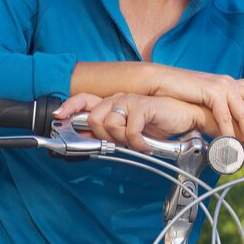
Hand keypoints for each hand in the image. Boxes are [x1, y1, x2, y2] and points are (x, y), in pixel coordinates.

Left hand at [56, 92, 206, 152]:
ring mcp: (130, 100)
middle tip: (121, 142)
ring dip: (122, 139)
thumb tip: (90, 141)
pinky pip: (129, 130)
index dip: (70, 107)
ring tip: (136, 141)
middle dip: (104, 136)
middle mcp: (118, 98)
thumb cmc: (158, 124)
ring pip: (109, 124)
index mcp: (112, 103)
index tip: (59, 116)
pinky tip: (146, 144)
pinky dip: (137, 142)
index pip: (84, 99)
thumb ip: (110, 132)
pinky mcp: (143, 106)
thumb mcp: (128, 131)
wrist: (184, 118)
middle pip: (93, 118)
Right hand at [146, 68, 243, 156]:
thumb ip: (218, 108)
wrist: (158, 81)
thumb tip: (226, 125)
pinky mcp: (212, 92)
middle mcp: (231, 83)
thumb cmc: (177, 91)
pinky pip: (225, 117)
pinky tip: (231, 145)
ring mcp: (222, 86)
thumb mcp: (203, 98)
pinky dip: (230, 134)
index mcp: (231, 83)